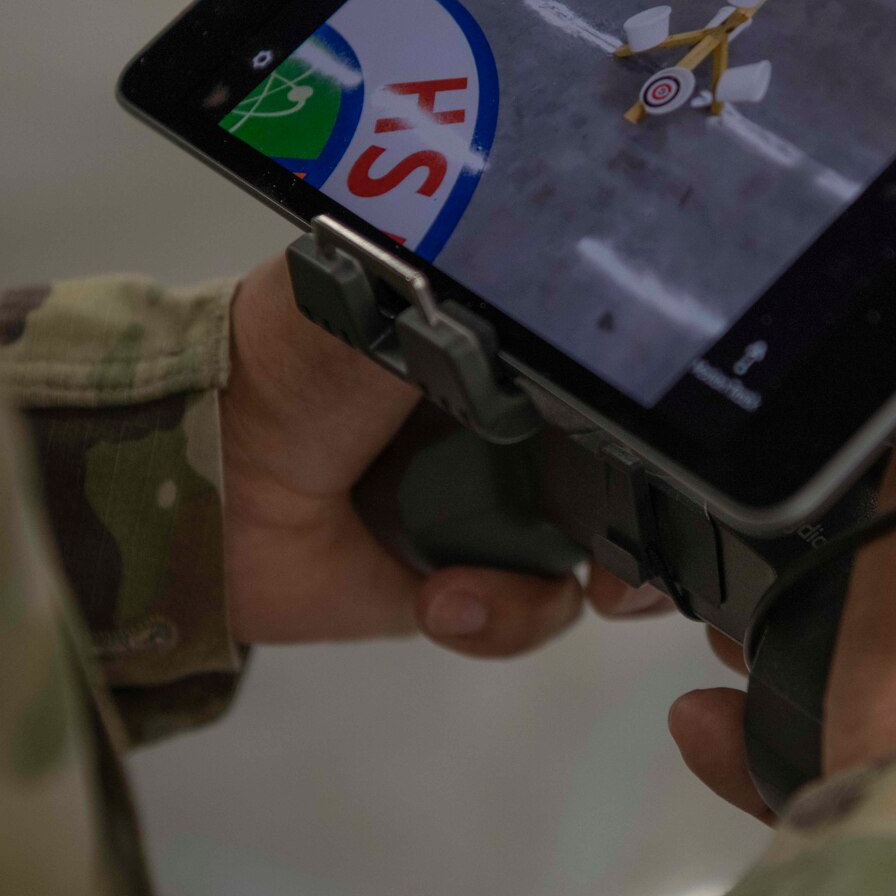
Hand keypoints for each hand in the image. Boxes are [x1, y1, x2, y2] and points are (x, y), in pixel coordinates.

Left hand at [220, 254, 667, 652]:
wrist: (193, 471)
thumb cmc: (295, 355)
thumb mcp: (408, 291)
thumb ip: (510, 291)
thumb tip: (615, 280)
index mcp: (501, 329)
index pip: (618, 368)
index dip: (668, 406)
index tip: (703, 443)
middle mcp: (507, 414)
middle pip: (629, 466)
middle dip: (660, 513)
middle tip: (663, 543)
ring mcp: (480, 505)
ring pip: (593, 552)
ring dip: (596, 578)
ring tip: (579, 588)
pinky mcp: (445, 587)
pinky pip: (517, 614)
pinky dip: (500, 614)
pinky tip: (445, 598)